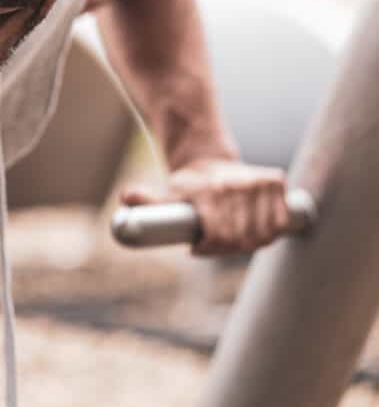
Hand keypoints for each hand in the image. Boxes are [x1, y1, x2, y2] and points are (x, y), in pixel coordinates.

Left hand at [120, 158, 289, 255]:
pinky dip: (271, 230)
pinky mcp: (275, 182)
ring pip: (263, 233)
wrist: (206, 158)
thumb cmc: (185, 184)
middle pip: (241, 239)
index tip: (197, 249)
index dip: (209, 249)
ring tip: (232, 237)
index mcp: (212, 191)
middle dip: (226, 248)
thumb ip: (148, 201)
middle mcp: (238, 185)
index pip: (219, 236)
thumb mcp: (165, 194)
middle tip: (213, 244)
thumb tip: (126, 197)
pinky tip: (255, 228)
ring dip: (250, 242)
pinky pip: (280, 222)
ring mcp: (259, 183)